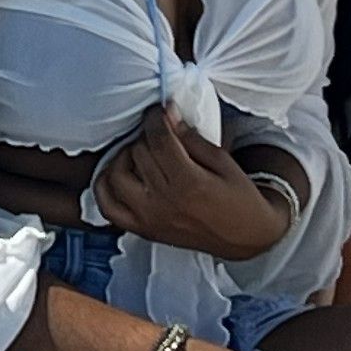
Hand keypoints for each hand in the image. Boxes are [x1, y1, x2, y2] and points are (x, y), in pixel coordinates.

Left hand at [95, 111, 288, 264]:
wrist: (245, 238)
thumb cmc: (240, 198)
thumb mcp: (222, 161)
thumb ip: (191, 137)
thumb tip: (168, 114)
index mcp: (188, 183)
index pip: (159, 140)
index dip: (156, 119)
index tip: (159, 112)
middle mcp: (164, 202)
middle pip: (138, 154)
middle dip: (145, 136)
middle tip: (157, 132)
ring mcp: (149, 218)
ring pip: (115, 176)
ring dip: (123, 157)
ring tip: (139, 151)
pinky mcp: (143, 230)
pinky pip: (108, 207)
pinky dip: (104, 187)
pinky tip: (117, 173)